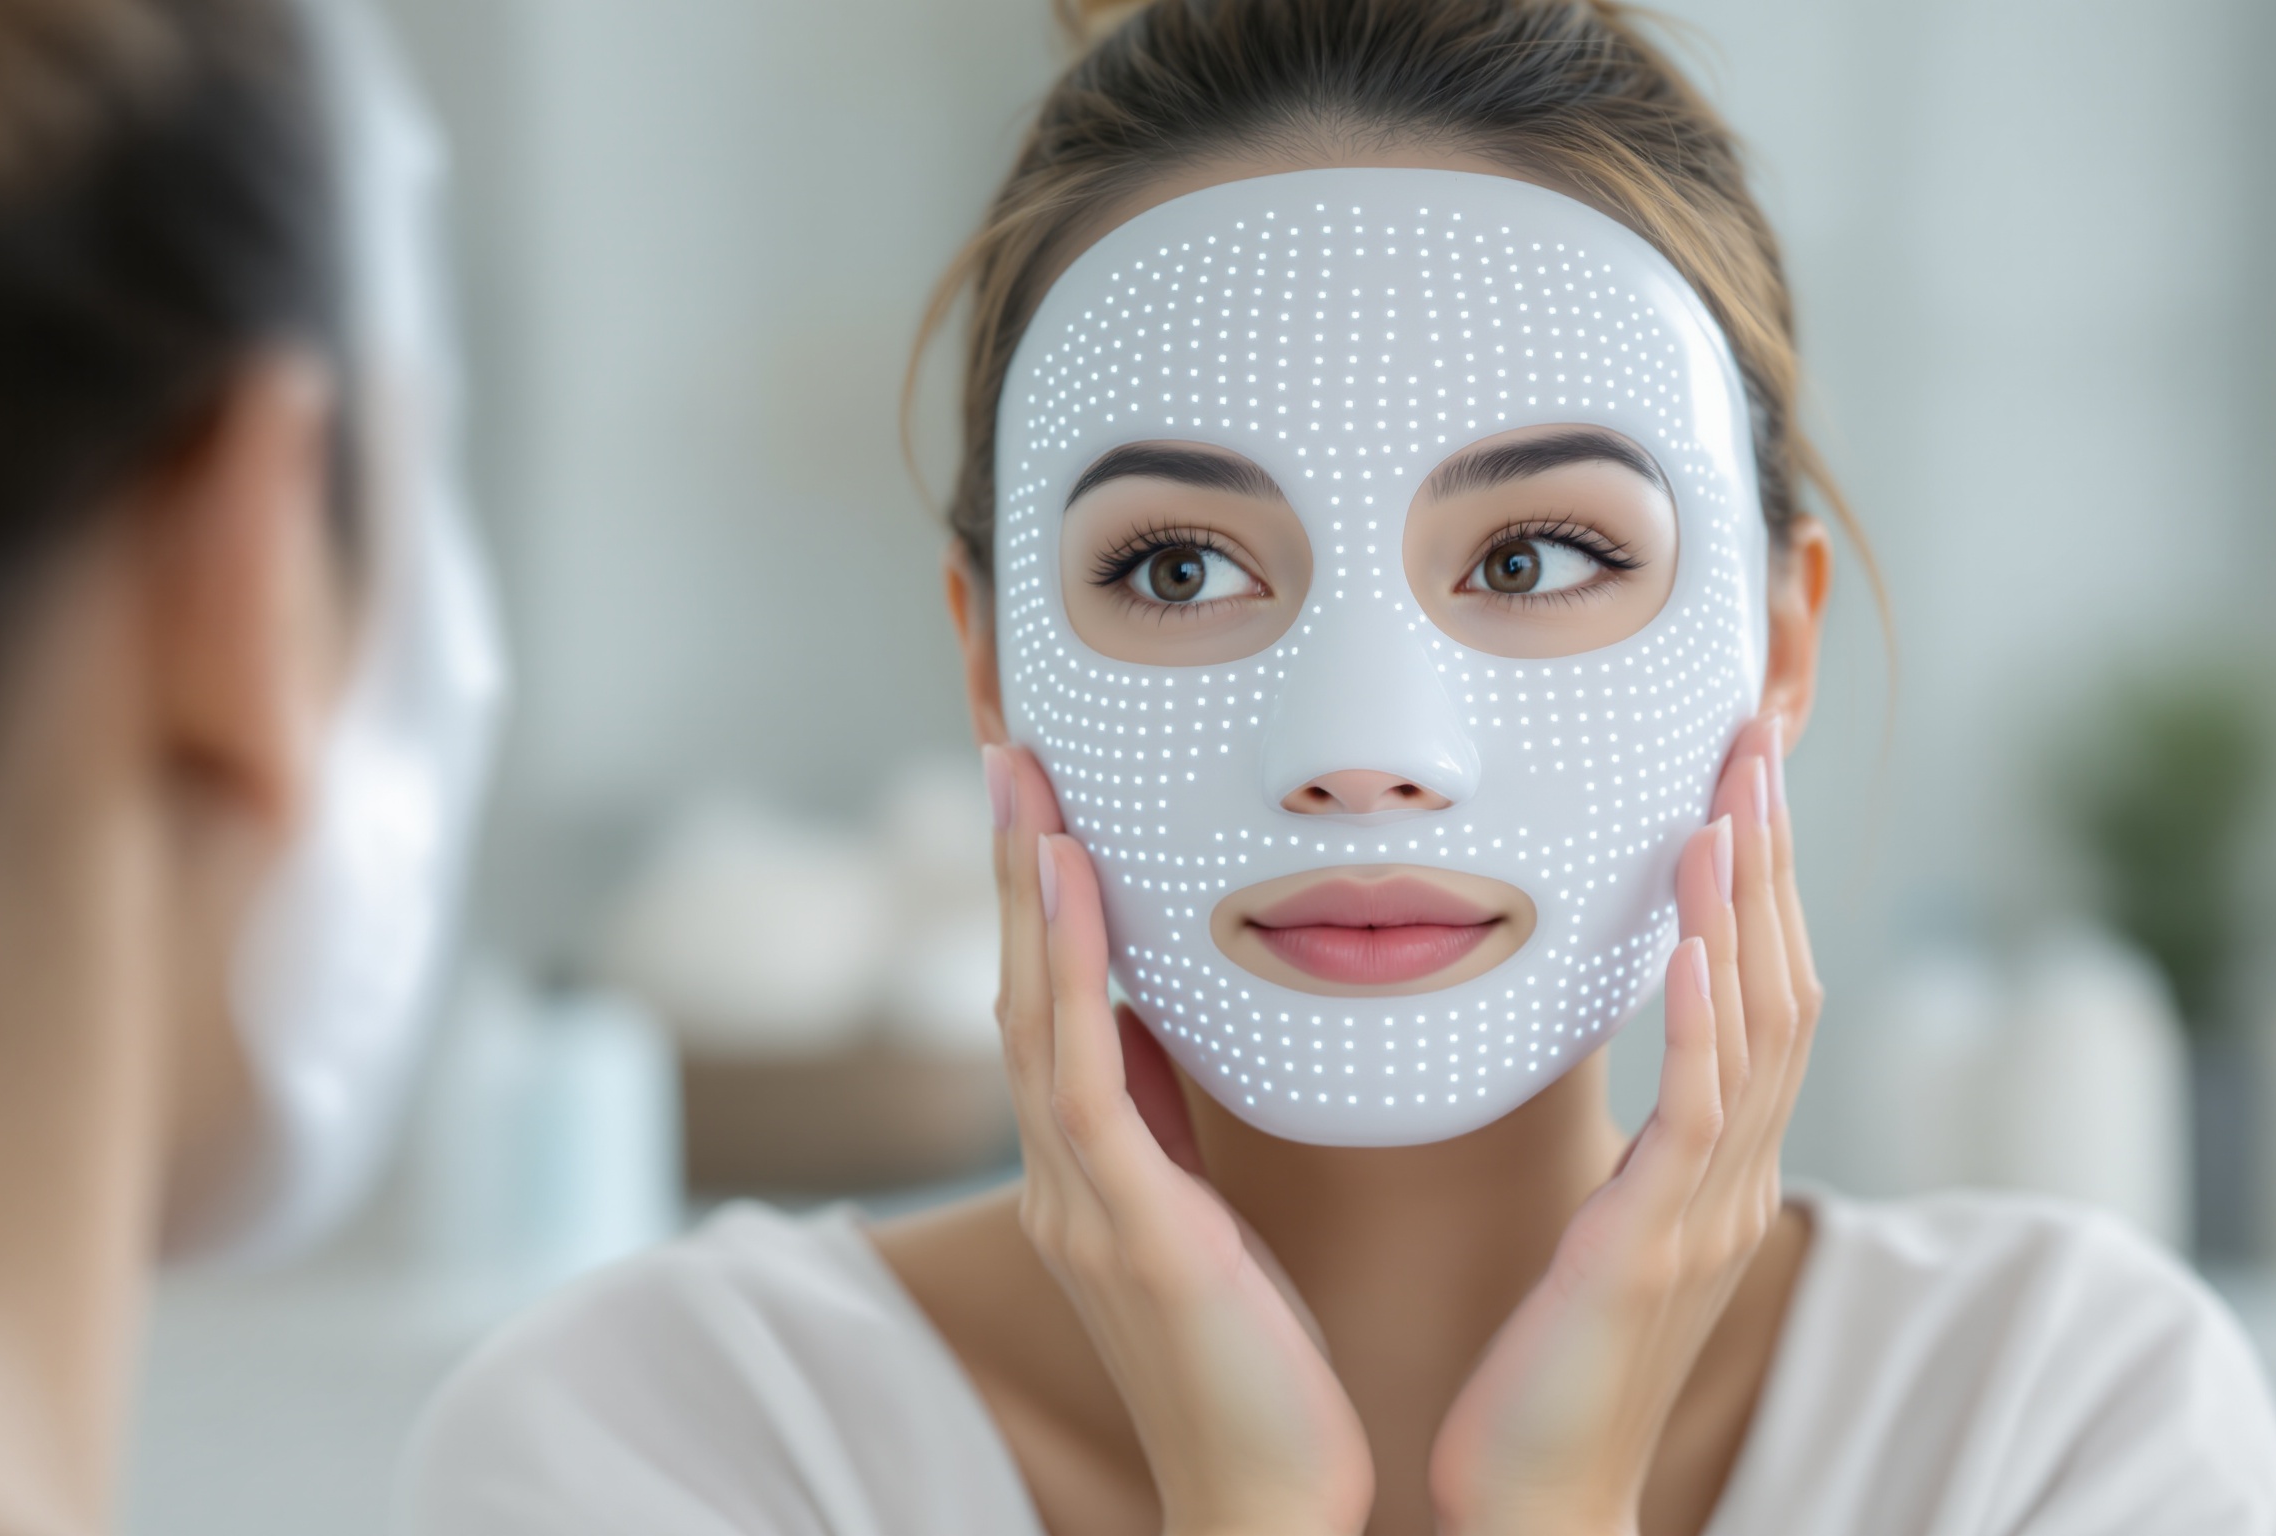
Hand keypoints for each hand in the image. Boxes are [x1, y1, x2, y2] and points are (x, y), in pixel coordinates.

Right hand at [985, 744, 1373, 1535]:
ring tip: (1022, 782)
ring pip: (1032, 1015)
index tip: (1041, 801)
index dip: (1039, 902)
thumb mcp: (1212, 1221)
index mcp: (1087, 1179)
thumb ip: (1179, 1128)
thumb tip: (1167, 1024)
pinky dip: (1067, 967)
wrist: (1266, 1503)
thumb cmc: (1260, 1373)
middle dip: (1012, 870)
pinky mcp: (1127, 1228)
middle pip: (1021, 991)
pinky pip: (1079, 1076)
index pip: (1049, 1011)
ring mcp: (1080, 1204)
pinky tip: (1068, 879)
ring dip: (1024, 892)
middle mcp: (1061, 1181)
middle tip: (1009, 750)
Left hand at [1426, 717, 1820, 1535]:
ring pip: (1754, 1031)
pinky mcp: (1651, 1249)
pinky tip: (1692, 944)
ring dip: (1744, 908)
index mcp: (1722, 1166)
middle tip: (1756, 736)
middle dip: (1772, 856)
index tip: (1744, 774)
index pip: (1764, 990)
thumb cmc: (1554, 1366)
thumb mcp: (1608, 1227)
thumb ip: (1638, 1141)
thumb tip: (1636, 1048)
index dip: (1764, 879)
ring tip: (1730, 801)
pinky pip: (1692, 1117)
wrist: (1540, 1499)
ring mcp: (1706, 1214)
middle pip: (1782, 983)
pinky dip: (1700, 1023)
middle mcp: (1736, 1178)